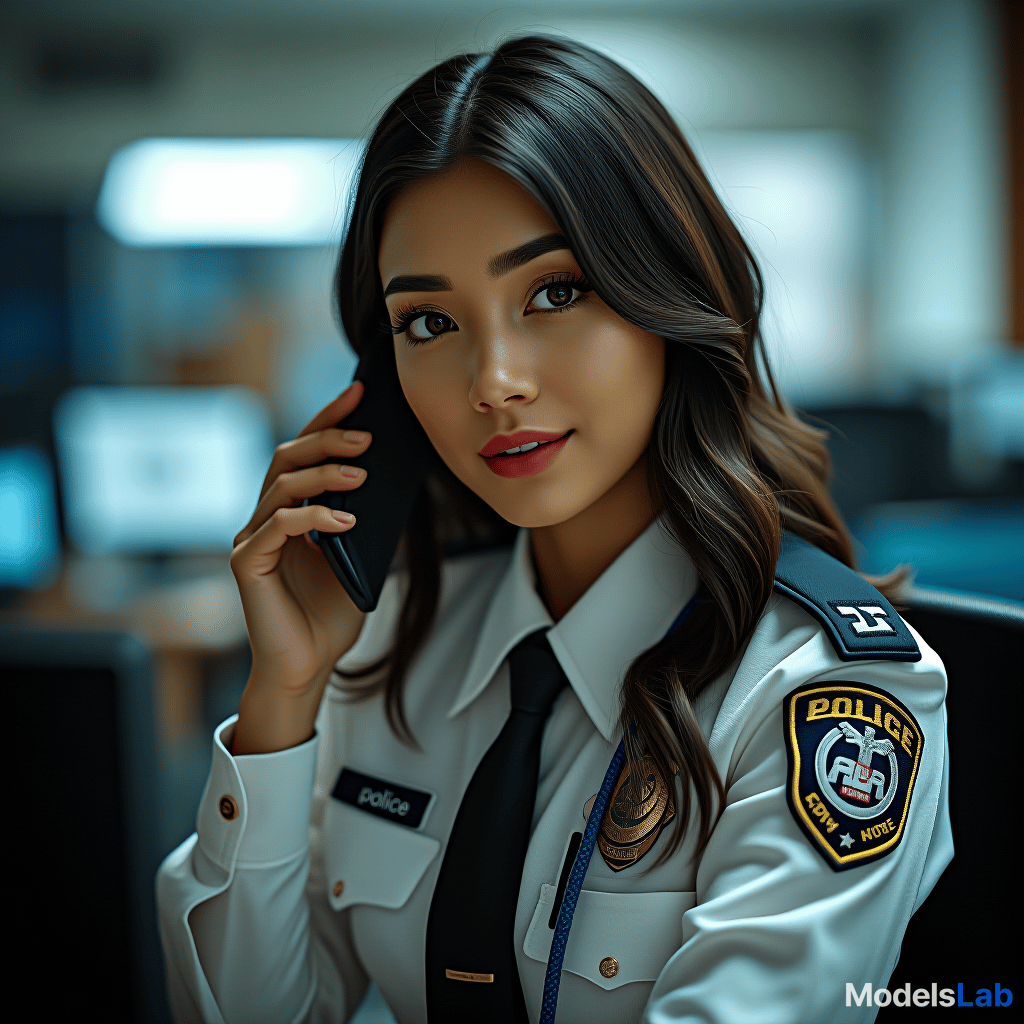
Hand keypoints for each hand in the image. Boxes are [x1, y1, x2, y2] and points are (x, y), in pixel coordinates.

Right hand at [230, 381, 368, 752]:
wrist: (309, 667)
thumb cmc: (330, 616)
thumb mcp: (358, 557)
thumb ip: (361, 519)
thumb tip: (388, 477)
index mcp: (288, 513)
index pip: (304, 453)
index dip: (327, 419)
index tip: (359, 393)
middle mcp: (264, 519)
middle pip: (286, 458)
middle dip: (326, 438)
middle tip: (366, 437)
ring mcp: (251, 540)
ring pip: (281, 486)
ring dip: (324, 474)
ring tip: (361, 475)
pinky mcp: (246, 564)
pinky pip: (276, 526)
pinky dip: (312, 517)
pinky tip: (345, 521)